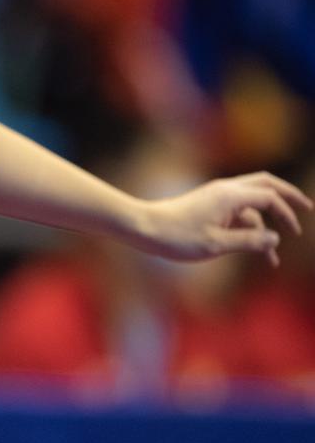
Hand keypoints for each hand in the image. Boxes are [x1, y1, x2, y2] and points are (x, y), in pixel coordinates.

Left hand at [139, 172, 312, 266]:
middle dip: (287, 196)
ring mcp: (216, 197)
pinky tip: (253, 252)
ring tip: (272, 259)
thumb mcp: (216, 245)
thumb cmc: (176, 237)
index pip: (269, 197)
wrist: (144, 228)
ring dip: (265, 225)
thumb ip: (249, 242)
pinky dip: (248, 229)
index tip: (295, 233)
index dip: (286, 212)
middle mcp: (225, 190)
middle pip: (265, 184)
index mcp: (229, 195)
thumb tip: (275, 239)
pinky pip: (237, 214)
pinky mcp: (209, 207)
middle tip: (307, 208)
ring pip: (251, 203)